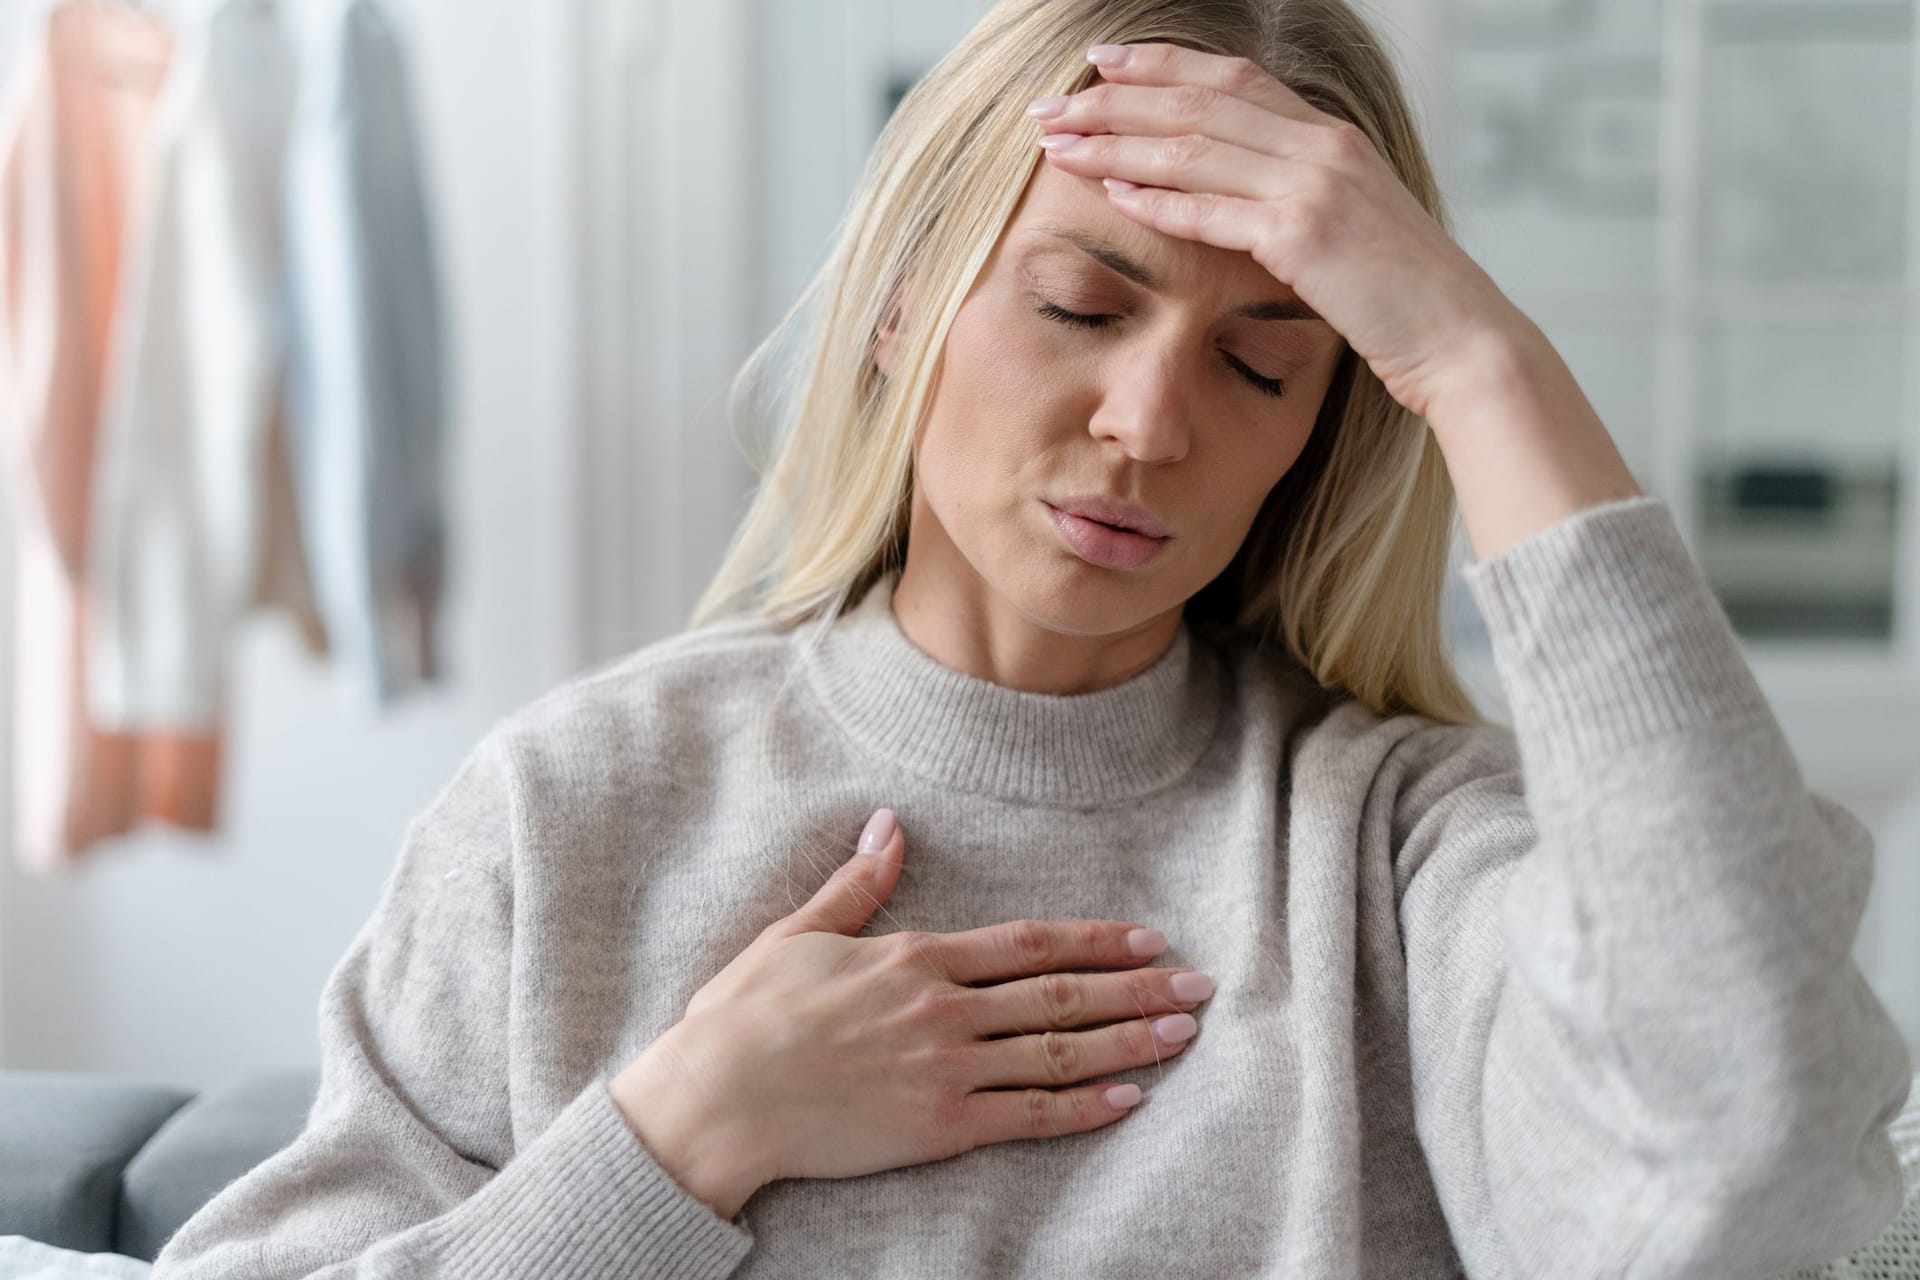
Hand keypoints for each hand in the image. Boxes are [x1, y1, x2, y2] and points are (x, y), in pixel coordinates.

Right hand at [609, 809, 1212, 1218]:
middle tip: (1199, 986)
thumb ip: (858, 884)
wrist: (717, 1098)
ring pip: (1058, 1053)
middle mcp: (944, 1010)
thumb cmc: (747, 1013)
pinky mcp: (939, 1127)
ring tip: (1183, 1033)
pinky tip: (1128, 1100)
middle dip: (1136, 989)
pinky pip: (1027, 1117)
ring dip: (1129, 1042)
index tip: (1146, 938)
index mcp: (916, 958)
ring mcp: (947, 1071)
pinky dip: (1082, 1108)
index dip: (1093, 941)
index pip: (1028, 945)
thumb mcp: (800, 932)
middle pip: (1061, 996)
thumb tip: (889, 824)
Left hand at [1027, 42, 1525, 420]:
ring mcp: (1315, 186)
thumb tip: (1239, 190)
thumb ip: (1298, 194)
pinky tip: (1113, 194)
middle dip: (1116, 99)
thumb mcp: (1350, 224)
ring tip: (1059, 145)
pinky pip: (1213, 210)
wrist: (1459, 338)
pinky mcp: (1304, 236)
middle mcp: (1322, 145)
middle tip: (1052, 106)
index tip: (1100, 61)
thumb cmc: (1403, 297)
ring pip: (1194, 148)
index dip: (1160, 64)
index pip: (1231, 77)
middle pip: (1199, 101)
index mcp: (1331, 135)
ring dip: (1118, 143)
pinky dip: (1159, 200)